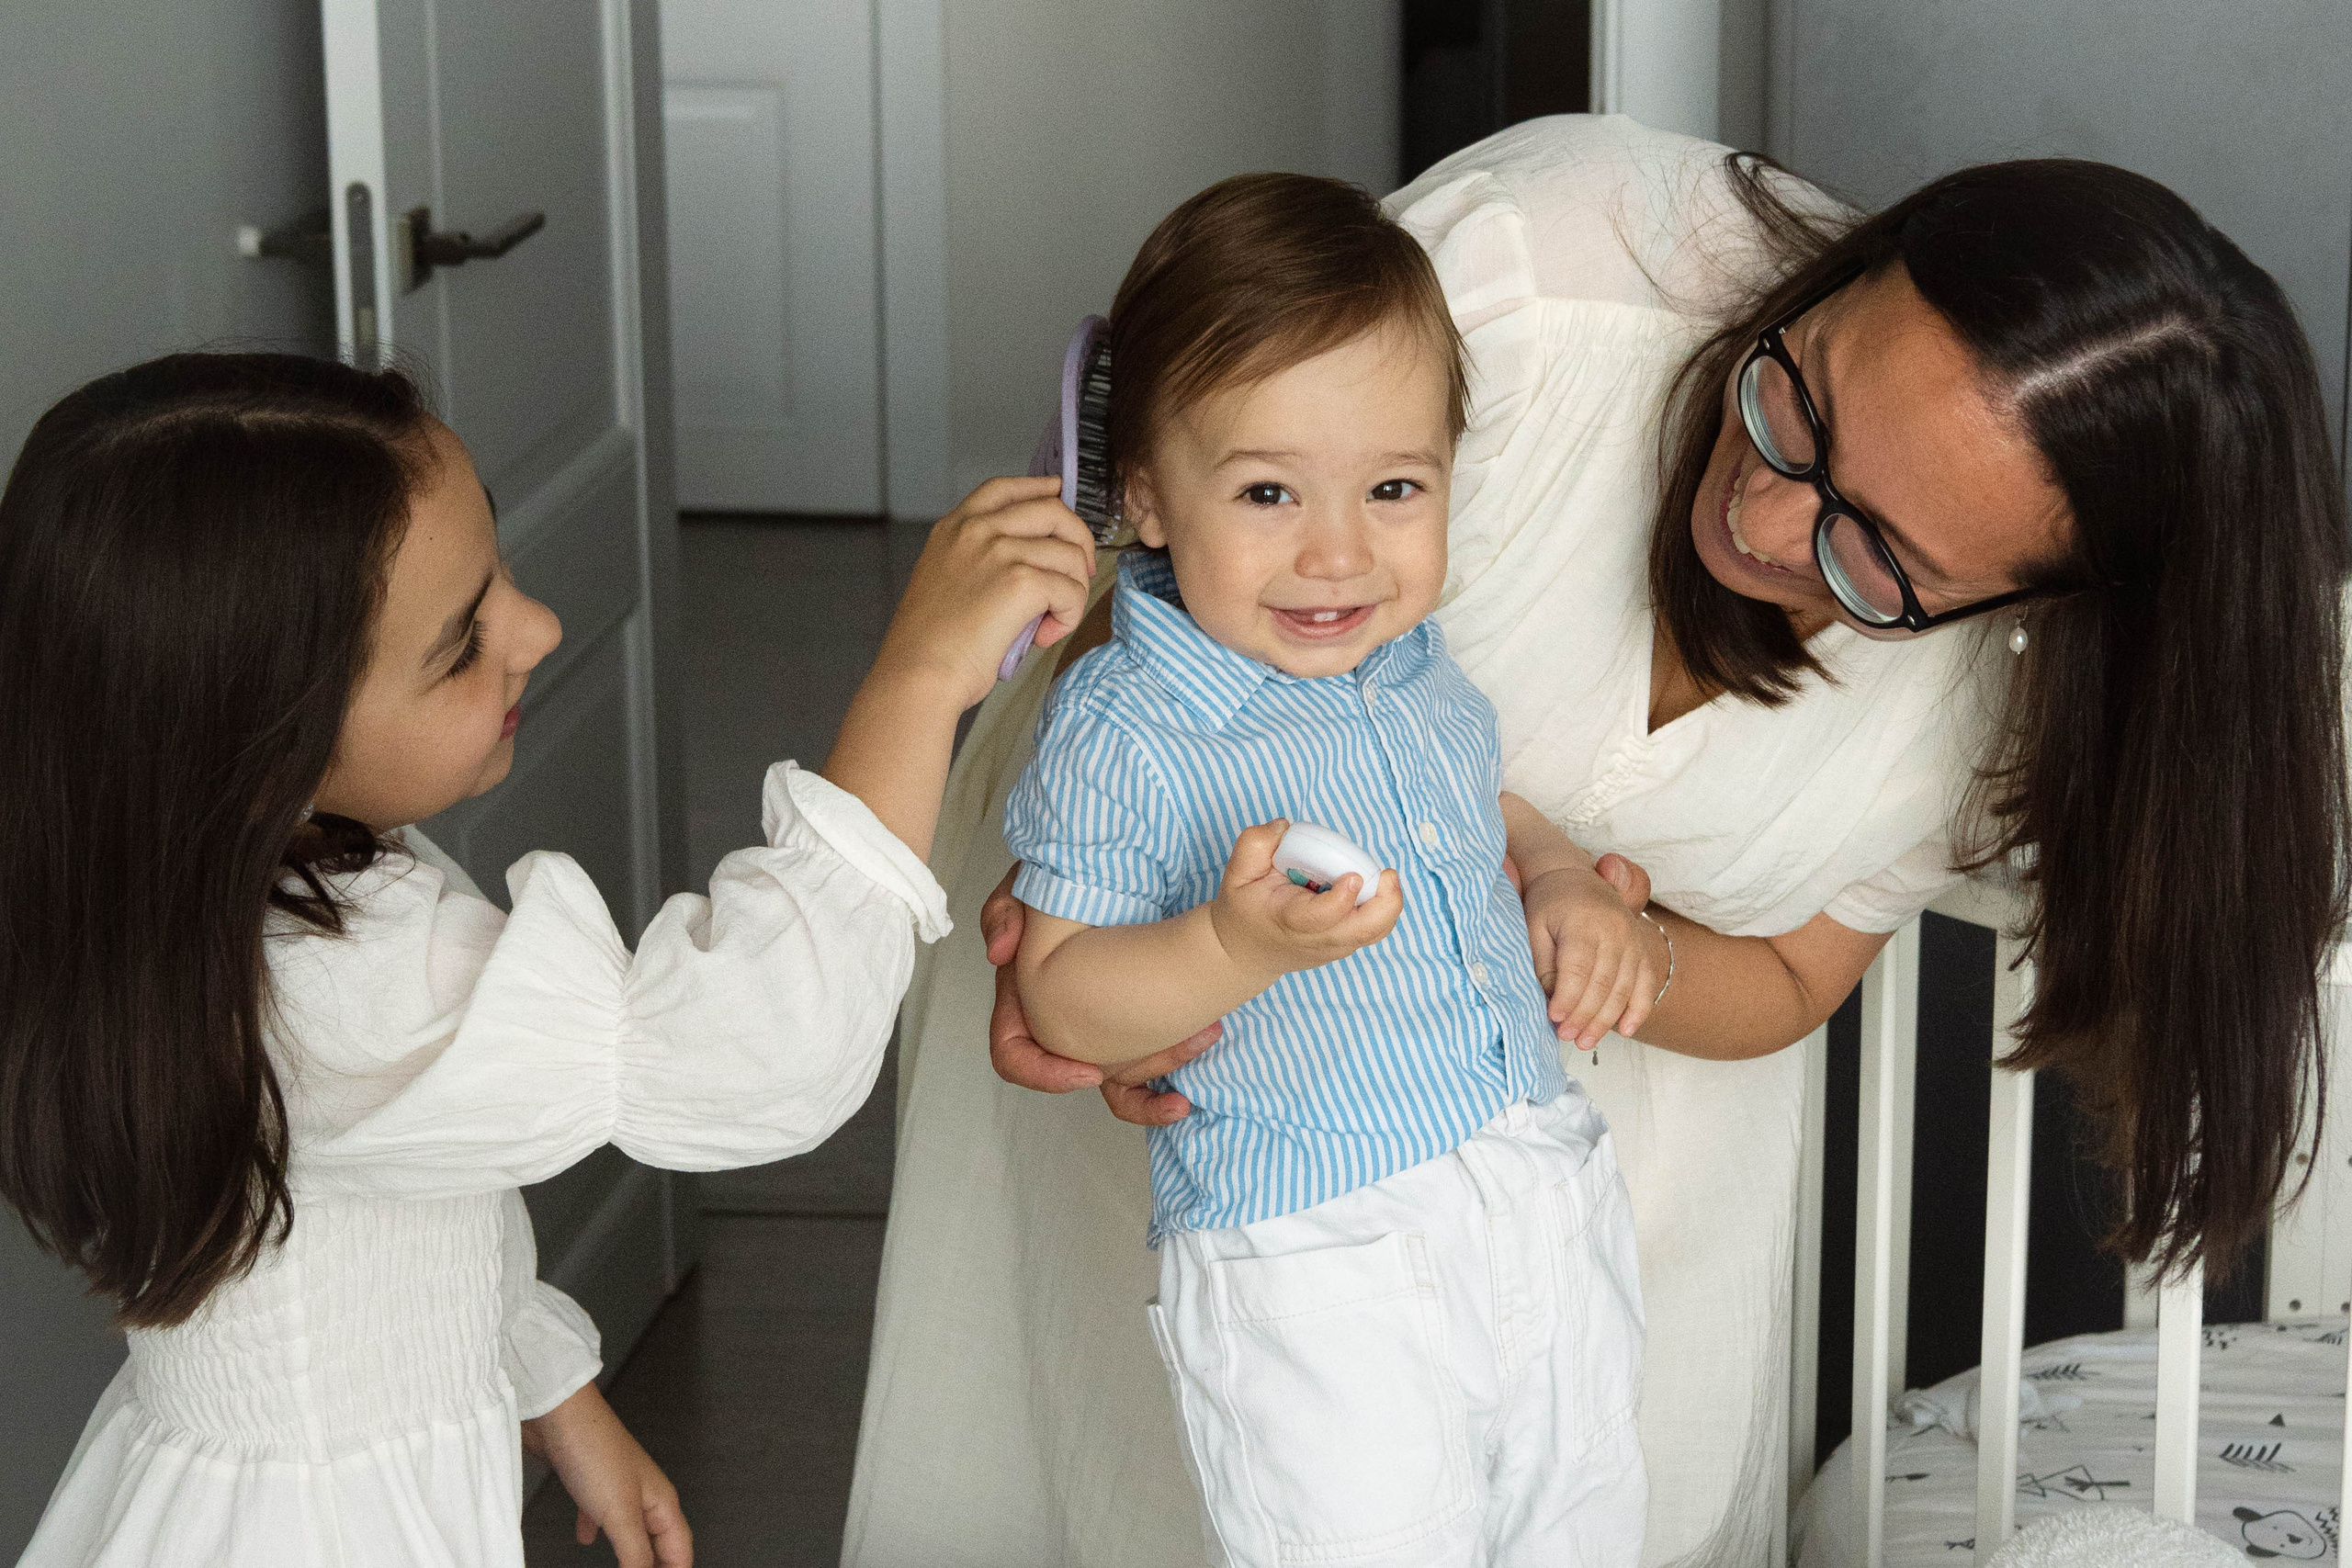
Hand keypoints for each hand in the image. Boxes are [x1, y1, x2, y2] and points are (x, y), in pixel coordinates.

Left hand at [521, 1384, 691, 1567]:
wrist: (557, 1416)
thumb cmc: (593, 1450)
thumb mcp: (619, 1513)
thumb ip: (635, 1553)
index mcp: (661, 1502)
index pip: (680, 1550)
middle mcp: (644, 1496)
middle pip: (660, 1542)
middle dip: (655, 1567)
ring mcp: (618, 1489)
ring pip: (632, 1531)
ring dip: (630, 1555)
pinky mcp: (591, 1486)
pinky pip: (601, 1517)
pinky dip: (597, 1534)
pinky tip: (585, 1540)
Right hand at [868, 475, 1097, 712]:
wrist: (917, 675)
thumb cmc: (928, 646)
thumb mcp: (943, 582)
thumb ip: (978, 562)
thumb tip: (1031, 567)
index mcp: (953, 529)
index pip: (1003, 488)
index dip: (1037, 487)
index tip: (1057, 491)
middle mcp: (976, 531)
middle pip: (1051, 510)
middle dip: (1078, 539)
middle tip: (1081, 572)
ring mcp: (999, 551)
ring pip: (1070, 554)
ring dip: (1074, 590)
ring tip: (1052, 621)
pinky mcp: (1021, 581)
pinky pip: (1071, 590)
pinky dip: (1069, 616)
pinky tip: (1046, 635)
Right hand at [982, 869, 1218, 1124]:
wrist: (1111, 862)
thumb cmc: (1058, 880)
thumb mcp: (1022, 889)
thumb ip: (1003, 914)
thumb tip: (999, 953)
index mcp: (1024, 1000)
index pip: (1013, 1053)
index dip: (1043, 1072)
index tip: (1089, 1069)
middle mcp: (1060, 1021)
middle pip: (1084, 1072)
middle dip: (1132, 1069)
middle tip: (1175, 1053)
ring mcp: (1100, 1023)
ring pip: (1125, 1071)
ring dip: (1164, 1064)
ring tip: (1206, 1033)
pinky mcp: (1136, 1015)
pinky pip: (1151, 1055)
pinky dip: (1175, 1061)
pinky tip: (1210, 1034)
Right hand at [1208, 821, 1401, 981]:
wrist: (1249, 950)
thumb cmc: (1247, 908)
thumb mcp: (1237, 874)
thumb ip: (1255, 844)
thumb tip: (1286, 827)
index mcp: (1289, 920)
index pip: (1321, 917)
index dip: (1341, 899)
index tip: (1352, 876)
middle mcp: (1317, 938)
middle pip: (1363, 931)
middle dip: (1385, 904)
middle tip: (1389, 875)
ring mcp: (1336, 945)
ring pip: (1376, 932)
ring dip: (1388, 904)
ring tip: (1386, 877)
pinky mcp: (1346, 944)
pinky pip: (1376, 929)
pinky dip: (1383, 907)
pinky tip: (1376, 885)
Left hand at [1523, 851, 1663, 1049]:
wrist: (1573, 877)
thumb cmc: (1548, 904)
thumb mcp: (1534, 927)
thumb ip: (1543, 963)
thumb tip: (1553, 1000)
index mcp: (1584, 922)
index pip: (1578, 968)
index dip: (1567, 997)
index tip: (1554, 1018)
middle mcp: (1615, 930)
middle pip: (1603, 983)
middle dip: (1585, 1016)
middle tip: (1567, 1037)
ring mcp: (1633, 940)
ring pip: (1623, 989)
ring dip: (1606, 1021)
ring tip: (1585, 1042)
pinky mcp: (1642, 948)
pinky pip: (1646, 983)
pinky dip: (1638, 1010)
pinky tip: (1625, 1031)